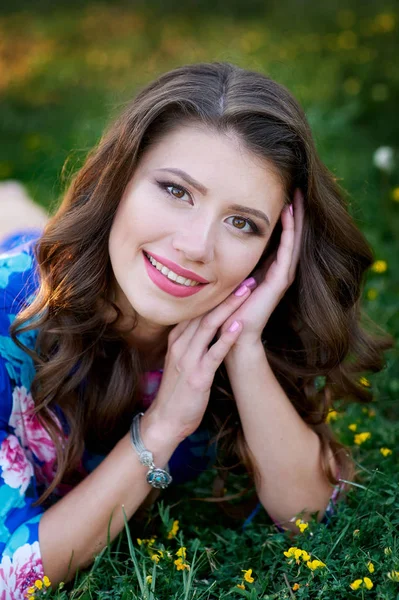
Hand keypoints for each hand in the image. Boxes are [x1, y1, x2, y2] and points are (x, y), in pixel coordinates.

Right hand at [145, 282, 254, 440]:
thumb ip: (190, 343)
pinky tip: (239, 326)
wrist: (165, 420)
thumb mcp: (179, 361)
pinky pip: (214, 353)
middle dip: (226, 295)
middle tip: (246, 278)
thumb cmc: (177, 392)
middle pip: (205, 313)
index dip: (216, 295)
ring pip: (209, 326)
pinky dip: (227, 338)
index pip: (197, 310)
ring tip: (246, 293)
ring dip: (229, 308)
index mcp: (177, 340)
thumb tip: (205, 327)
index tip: (234, 281)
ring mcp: (188, 359)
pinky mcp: (198, 376)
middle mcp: (181, 345)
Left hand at [218, 189, 303, 350]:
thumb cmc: (227, 311)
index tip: (280, 194)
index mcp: (267, 269)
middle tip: (296, 187)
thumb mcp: (228, 279)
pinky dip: (289, 231)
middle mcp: (278, 271)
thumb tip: (211, 242)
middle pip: (290, 235)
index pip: (279, 237)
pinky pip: (287, 250)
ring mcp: (281, 276)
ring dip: (295, 218)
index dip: (282, 217)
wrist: (234, 337)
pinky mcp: (279, 281)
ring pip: (293, 240)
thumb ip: (227, 263)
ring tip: (297, 195)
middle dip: (293, 212)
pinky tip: (289, 213)